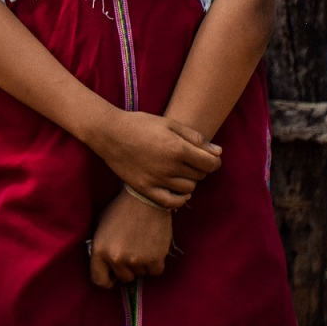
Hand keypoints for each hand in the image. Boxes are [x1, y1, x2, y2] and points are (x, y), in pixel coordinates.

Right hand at [86, 110, 219, 208]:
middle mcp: (170, 166)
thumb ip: (194, 137)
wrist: (108, 132)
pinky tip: (179, 191)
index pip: (211, 164)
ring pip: (189, 188)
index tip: (208, 157)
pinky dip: (180, 198)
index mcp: (177, 148)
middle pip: (200, 175)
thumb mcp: (168, 123)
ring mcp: (157, 179)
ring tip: (179, 171)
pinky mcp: (145, 188)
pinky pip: (172, 202)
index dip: (214, 160)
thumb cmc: (139, 124)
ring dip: (190, 181)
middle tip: (188, 160)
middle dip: (200, 168)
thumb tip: (218, 152)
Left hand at [89, 189, 172, 286]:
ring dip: (141, 264)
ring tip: (141, 243)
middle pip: (123, 278)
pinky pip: (154, 271)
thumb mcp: (100, 227)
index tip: (112, 273)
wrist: (144, 198)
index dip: (107, 278)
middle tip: (130, 250)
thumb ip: (100, 248)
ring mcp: (136, 261)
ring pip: (140, 274)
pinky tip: (152, 246)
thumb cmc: (119, 210)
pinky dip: (155, 263)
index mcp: (99, 250)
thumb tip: (105, 267)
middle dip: (127, 268)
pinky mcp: (155, 260)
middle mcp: (116, 258)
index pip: (99, 281)